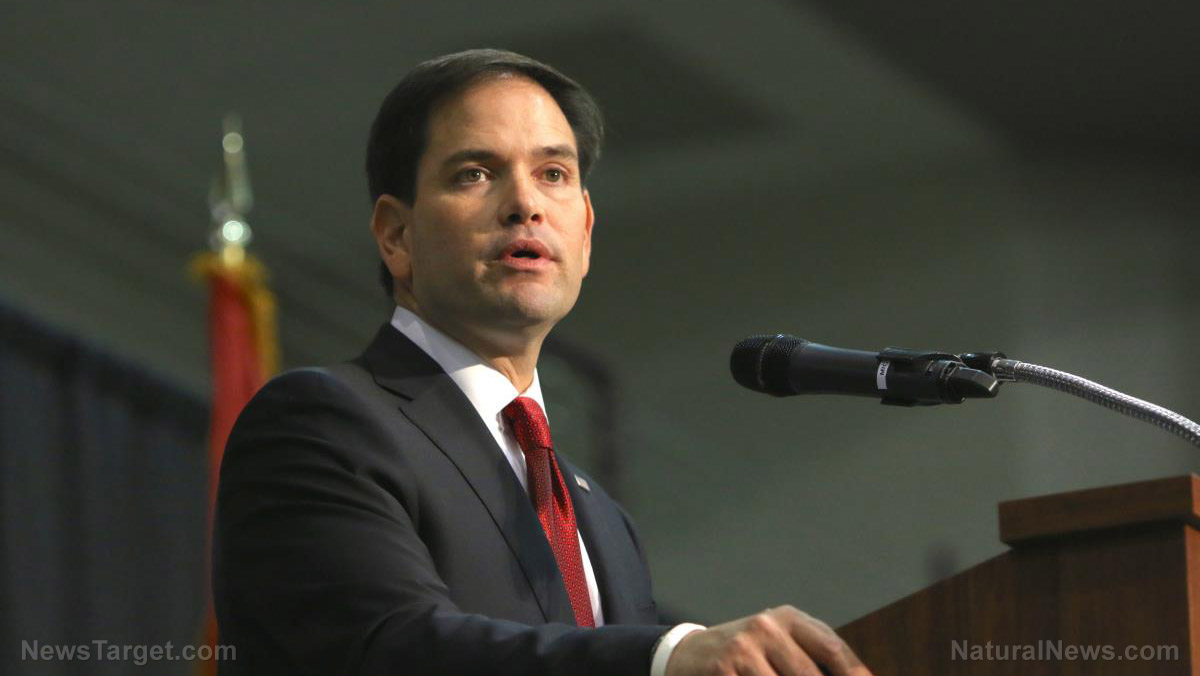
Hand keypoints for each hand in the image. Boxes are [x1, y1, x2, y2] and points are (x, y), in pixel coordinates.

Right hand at [664, 605, 872, 675]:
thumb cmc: (746, 653)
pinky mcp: (725, 668)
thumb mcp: (778, 642)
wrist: (689, 654)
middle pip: (809, 675)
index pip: (832, 648)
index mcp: (788, 618)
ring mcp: (744, 648)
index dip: (855, 673)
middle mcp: (767, 626)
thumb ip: (811, 657)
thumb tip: (856, 675)